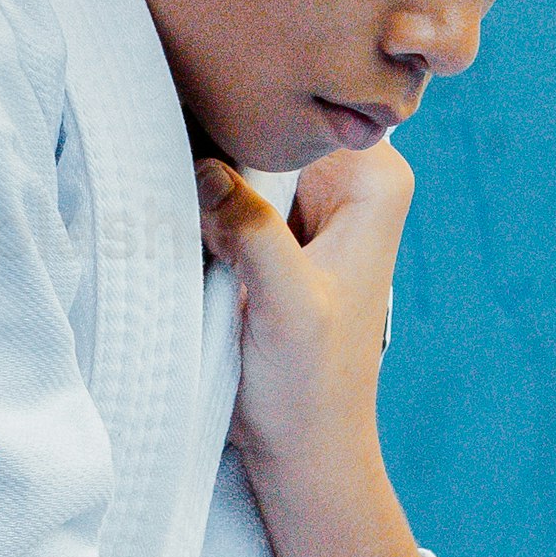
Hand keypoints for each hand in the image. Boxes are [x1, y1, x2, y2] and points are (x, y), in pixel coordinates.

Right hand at [202, 141, 411, 515]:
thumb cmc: (309, 388)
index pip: (301, 109)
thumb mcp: (284, 306)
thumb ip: (252, 231)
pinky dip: (200, 207)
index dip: (243, 121)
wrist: (302, 447)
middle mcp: (349, 181)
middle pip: (266, 125)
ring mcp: (311, 204)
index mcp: (373, 183)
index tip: (200, 142)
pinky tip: (184, 226)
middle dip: (218, 151)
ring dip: (202, 181)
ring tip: (183, 213)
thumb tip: (204, 166)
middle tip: (182, 186)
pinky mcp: (277, 230)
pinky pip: (229, 191)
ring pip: (239, 155)